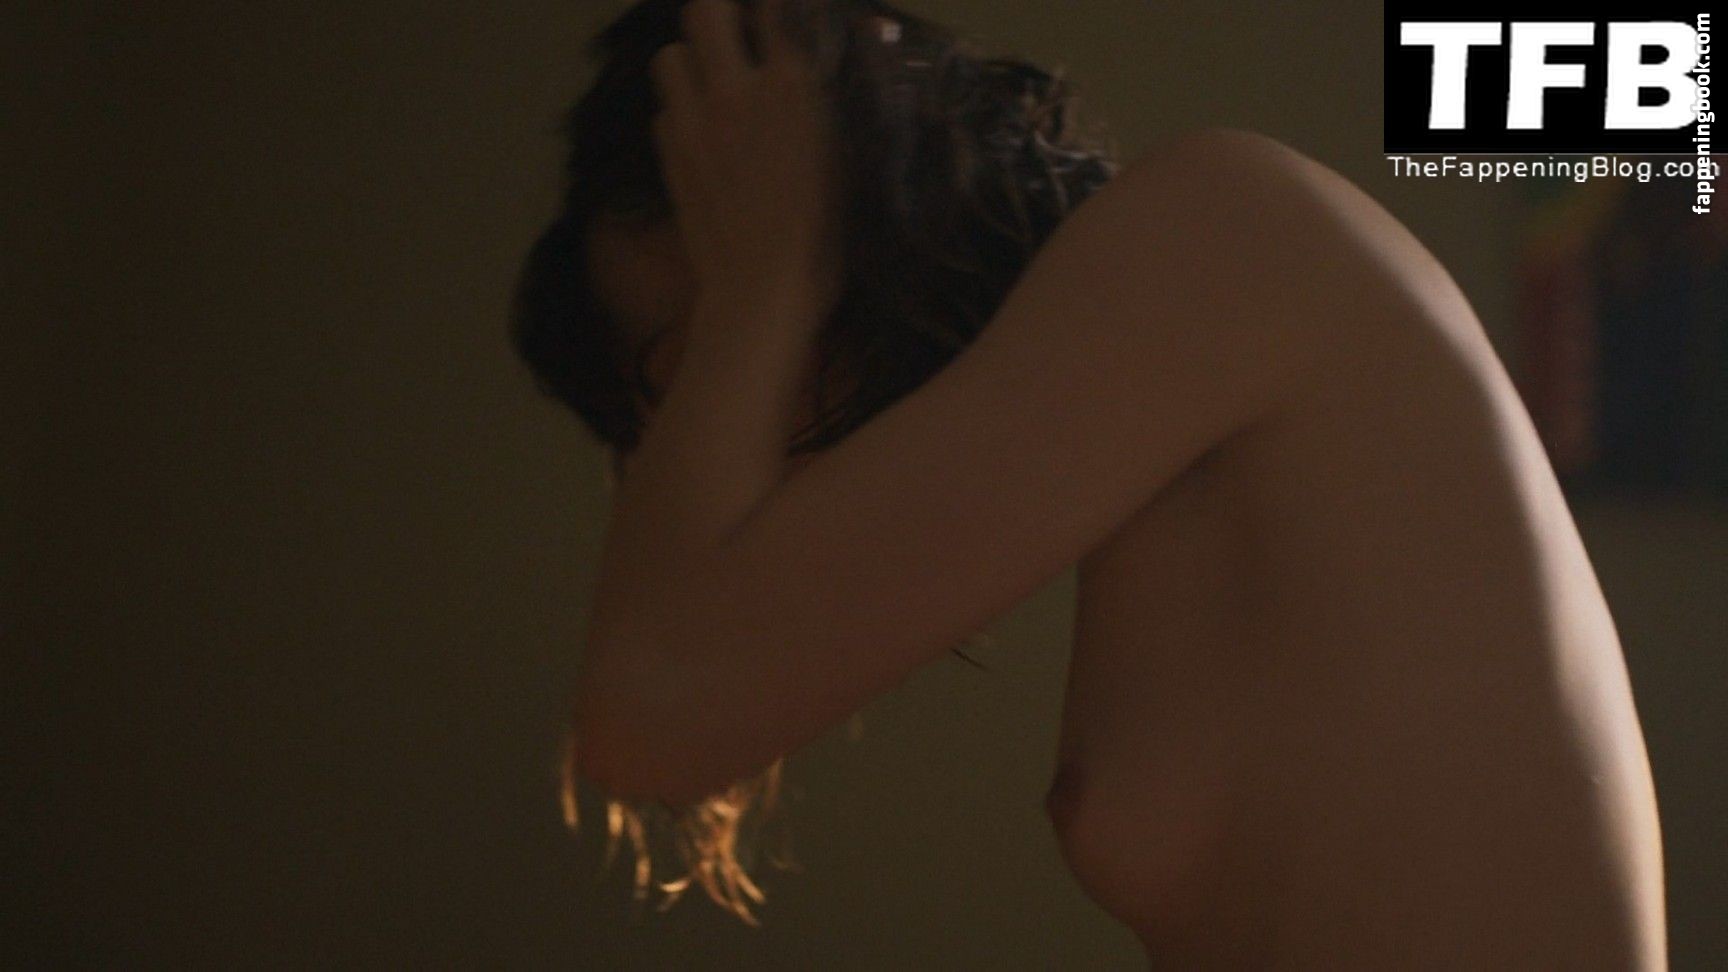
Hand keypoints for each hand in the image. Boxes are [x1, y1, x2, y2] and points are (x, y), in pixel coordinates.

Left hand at [649, 0, 844, 319]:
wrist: (761, 289)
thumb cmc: (822, 234)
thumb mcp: (845, 159)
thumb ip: (827, 98)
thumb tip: (840, 52)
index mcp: (790, 87)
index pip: (773, 10)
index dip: (775, 9)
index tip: (778, 15)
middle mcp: (735, 90)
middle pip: (706, 10)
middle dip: (721, 11)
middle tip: (737, 29)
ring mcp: (694, 121)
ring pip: (670, 54)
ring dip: (690, 59)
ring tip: (711, 81)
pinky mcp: (669, 153)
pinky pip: (664, 109)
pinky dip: (681, 112)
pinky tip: (701, 135)